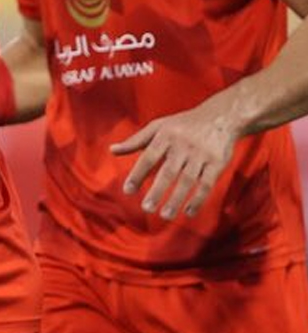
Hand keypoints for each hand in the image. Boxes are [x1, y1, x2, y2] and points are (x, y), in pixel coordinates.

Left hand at [111, 101, 245, 218]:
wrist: (221, 116)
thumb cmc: (183, 124)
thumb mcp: (158, 126)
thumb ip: (135, 141)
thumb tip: (112, 150)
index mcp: (165, 136)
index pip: (148, 157)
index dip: (137, 174)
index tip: (128, 191)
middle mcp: (182, 145)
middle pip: (168, 172)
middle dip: (157, 192)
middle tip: (146, 208)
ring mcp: (201, 155)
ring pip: (187, 181)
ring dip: (176, 200)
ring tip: (165, 215)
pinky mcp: (217, 163)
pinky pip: (207, 184)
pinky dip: (198, 200)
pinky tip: (188, 212)